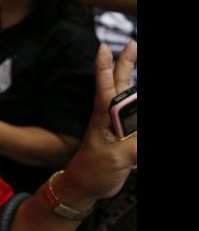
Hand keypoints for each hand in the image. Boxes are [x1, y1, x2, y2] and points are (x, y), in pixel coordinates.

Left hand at [63, 42, 136, 201]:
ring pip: (131, 98)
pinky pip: (137, 118)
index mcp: (102, 117)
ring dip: (136, 82)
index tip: (103, 47)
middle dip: (126, 62)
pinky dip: (140, 106)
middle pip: (120, 84)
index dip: (104, 66)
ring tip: (137, 60)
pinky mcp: (126, 137)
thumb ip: (136, 145)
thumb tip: (144, 136)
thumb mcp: (114, 159)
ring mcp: (118, 126)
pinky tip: (139, 99)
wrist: (85, 188)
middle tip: (133, 43)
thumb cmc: (92, 171)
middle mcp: (110, 117)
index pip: (104, 86)